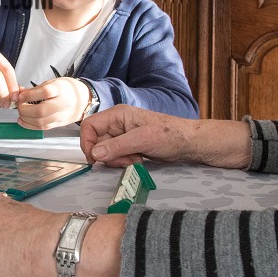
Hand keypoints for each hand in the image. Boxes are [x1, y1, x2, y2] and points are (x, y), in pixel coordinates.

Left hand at [10, 77, 86, 129]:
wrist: (82, 99)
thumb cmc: (65, 89)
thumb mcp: (52, 83)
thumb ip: (34, 89)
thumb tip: (18, 93)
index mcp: (61, 89)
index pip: (45, 92)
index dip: (30, 95)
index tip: (20, 95)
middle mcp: (63, 103)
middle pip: (41, 110)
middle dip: (24, 109)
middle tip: (18, 104)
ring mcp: (62, 116)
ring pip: (41, 121)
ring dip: (25, 118)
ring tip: (20, 112)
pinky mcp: (59, 124)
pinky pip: (43, 128)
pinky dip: (29, 125)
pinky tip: (23, 120)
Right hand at [80, 106, 250, 169]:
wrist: (190, 143)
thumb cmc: (169, 136)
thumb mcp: (143, 140)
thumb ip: (117, 146)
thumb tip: (94, 155)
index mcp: (118, 115)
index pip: (89, 126)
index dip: (87, 143)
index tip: (96, 160)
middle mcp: (118, 123)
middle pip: (97, 141)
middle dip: (108, 155)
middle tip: (126, 160)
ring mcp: (124, 135)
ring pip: (106, 151)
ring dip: (117, 160)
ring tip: (135, 160)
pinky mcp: (130, 145)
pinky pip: (117, 156)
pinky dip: (124, 161)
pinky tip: (138, 160)